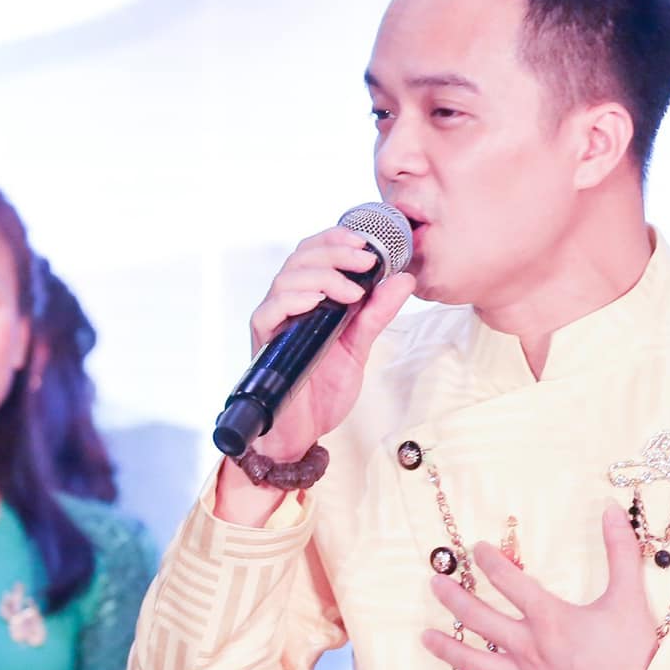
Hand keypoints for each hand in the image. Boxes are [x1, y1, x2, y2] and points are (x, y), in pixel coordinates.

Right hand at [243, 227, 416, 460]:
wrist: (304, 431)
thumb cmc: (323, 389)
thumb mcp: (360, 346)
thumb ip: (377, 313)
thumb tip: (404, 280)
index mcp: (309, 298)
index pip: (315, 252)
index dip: (337, 239)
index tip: (367, 243)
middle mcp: (287, 303)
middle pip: (301, 257)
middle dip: (336, 251)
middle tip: (367, 260)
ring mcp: (274, 320)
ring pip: (287, 278)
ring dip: (322, 275)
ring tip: (352, 291)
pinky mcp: (264, 341)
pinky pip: (270, 309)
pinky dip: (295, 298)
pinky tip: (319, 301)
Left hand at [422, 509, 660, 669]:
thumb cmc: (638, 658)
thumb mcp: (629, 598)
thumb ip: (620, 550)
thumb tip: (610, 508)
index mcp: (550, 619)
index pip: (510, 581)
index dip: (490, 561)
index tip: (475, 549)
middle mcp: (529, 648)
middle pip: (479, 618)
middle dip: (453, 598)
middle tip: (434, 584)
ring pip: (473, 662)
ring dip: (446, 647)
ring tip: (424, 637)